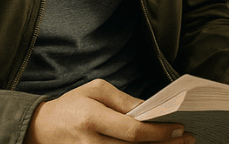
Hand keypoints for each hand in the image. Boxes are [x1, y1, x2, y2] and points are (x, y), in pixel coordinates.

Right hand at [24, 79, 192, 143]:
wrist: (41, 129)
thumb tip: (150, 110)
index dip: (159, 133)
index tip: (179, 127)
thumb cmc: (71, 105)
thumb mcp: (95, 91)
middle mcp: (91, 143)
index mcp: (92, 118)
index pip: (133, 132)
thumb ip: (123, 100)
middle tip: (188, 138)